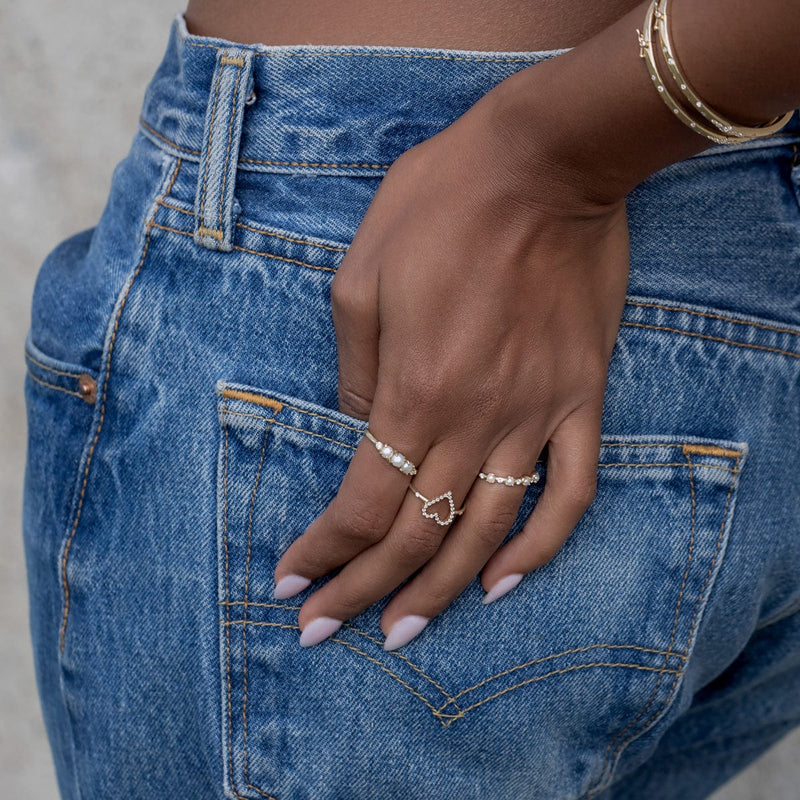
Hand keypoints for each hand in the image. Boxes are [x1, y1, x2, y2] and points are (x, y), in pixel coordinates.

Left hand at [271, 68, 630, 649]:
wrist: (543, 165)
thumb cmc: (439, 205)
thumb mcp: (361, 276)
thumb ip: (354, 369)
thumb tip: (358, 429)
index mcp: (413, 388)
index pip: (362, 503)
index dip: (323, 553)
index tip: (291, 583)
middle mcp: (475, 418)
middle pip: (415, 533)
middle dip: (361, 591)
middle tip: (324, 631)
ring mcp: (535, 413)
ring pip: (486, 530)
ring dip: (439, 591)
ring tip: (401, 632)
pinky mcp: (580, 398)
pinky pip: (571, 490)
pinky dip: (542, 546)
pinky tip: (505, 582)